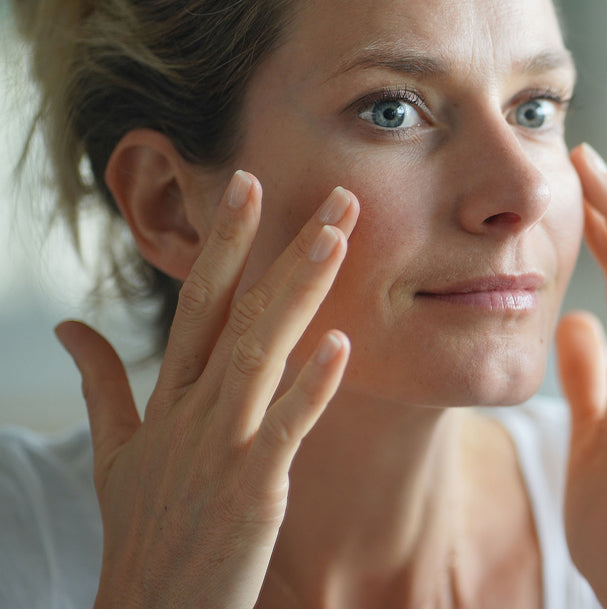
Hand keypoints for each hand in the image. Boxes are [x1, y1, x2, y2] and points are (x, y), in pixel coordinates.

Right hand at [55, 171, 357, 608]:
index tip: (253, 186)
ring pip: (260, 352)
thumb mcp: (112, 452)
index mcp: (169, 398)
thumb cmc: (141, 530)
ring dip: (299, 292)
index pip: (199, 302)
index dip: (228, 243)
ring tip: (337, 239)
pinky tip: (342, 344)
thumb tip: (70, 326)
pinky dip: (312, 387)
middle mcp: (193, 411)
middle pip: (238, 312)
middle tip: (332, 194)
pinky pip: (285, 429)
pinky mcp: (250, 490)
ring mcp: (221, 447)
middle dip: (281, 247)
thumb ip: (100, 383)